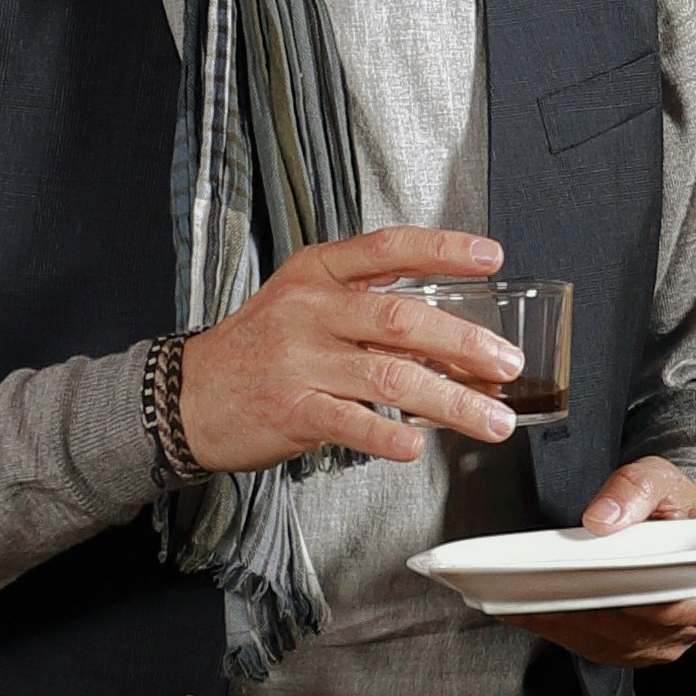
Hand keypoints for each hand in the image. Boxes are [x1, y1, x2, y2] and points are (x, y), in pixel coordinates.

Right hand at [176, 227, 521, 474]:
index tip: (491, 255)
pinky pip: (349, 423)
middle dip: (464, 342)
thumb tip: (453, 337)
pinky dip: (388, 437)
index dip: (444, 250)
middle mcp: (310, 310)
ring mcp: (298, 361)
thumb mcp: (307, 303)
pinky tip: (418, 447)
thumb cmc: (262, 347)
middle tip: (507, 362)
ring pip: (389, 378)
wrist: (188, 394)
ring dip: (450, 401)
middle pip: (401, 319)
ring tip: (493, 418)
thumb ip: (369, 308)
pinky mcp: (290, 410)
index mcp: (318, 272)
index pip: (389, 248)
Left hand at [509, 457, 695, 668]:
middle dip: (582, 611)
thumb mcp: (665, 479)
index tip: (590, 588)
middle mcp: (692, 625)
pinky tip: (530, 609)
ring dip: (564, 625)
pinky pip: (595, 647)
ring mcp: (662, 643)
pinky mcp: (633, 648)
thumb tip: (601, 520)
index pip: (673, 605)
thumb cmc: (678, 508)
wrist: (684, 529)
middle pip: (632, 629)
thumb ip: (637, 489)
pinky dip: (561, 630)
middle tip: (536, 590)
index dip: (632, 602)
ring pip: (608, 643)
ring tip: (522, 599)